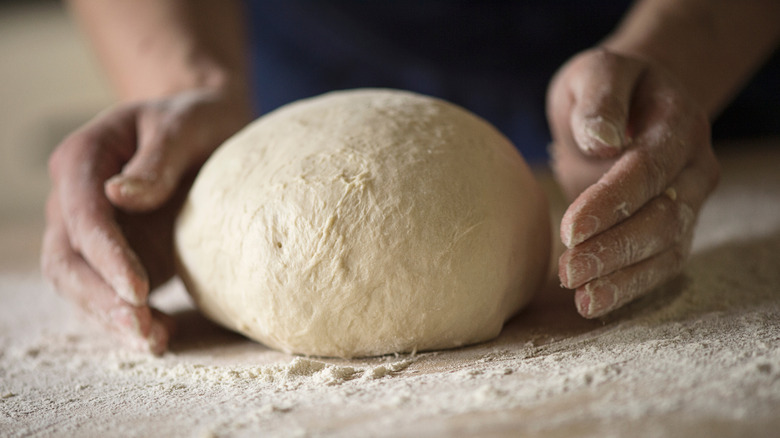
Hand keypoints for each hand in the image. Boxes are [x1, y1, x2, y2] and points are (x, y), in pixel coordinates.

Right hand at [41, 88, 251, 352]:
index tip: (140, 289)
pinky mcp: (119, 255)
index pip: (82, 216)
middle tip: (142, 328)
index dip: (106, 256)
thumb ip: (157, 159)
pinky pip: (110, 293)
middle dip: (101, 299)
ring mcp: (94, 232)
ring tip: (153, 341)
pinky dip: (130, 318)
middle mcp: (76, 198)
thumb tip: (120, 196)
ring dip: (110, 318)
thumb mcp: (183, 124)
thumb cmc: (195, 119)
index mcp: (82, 159)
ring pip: (80, 285)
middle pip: (67, 259)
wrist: (207, 130)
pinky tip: (161, 337)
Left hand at [546, 48, 719, 317]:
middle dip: (614, 249)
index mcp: (679, 124)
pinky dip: (629, 287)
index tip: (570, 228)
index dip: (611, 202)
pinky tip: (593, 303)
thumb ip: (600, 98)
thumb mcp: (597, 72)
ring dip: (622, 277)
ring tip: (581, 298)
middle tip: (567, 271)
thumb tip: (603, 140)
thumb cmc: (609, 88)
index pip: (648, 170)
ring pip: (665, 250)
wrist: (634, 103)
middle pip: (663, 218)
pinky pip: (659, 265)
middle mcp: (693, 168)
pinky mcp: (673, 229)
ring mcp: (688, 202)